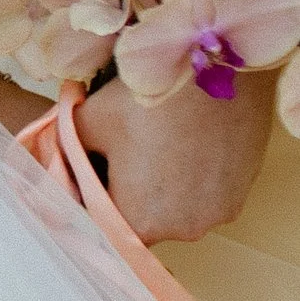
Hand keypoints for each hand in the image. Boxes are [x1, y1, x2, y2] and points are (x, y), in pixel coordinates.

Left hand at [78, 68, 274, 242]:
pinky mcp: (240, 195)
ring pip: (174, 207)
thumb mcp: (86, 122)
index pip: (103, 222)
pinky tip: (184, 143)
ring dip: (162, 184)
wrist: (217, 69)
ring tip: (158, 142)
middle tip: (125, 149)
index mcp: (139, 222)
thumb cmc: (146, 97)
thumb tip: (61, 158)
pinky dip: (192, 177)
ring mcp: (216, 215)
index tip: (94, 166)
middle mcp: (182, 231)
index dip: (93, 195)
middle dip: (127, 190)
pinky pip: (204, 195)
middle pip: (141, 218)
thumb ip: (66, 152)